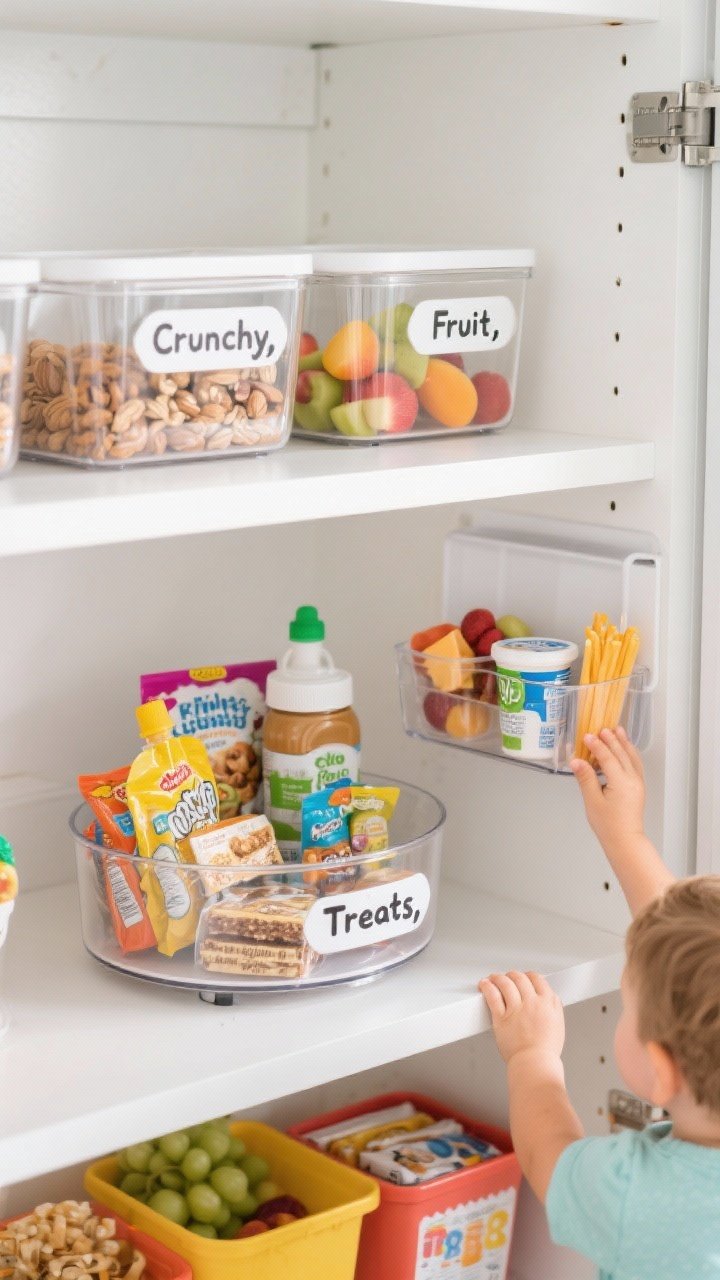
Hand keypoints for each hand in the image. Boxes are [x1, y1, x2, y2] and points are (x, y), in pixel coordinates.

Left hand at [479, 970, 564, 1063]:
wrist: (535, 1063)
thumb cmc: (546, 1051)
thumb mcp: (558, 1024)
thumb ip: (554, 1008)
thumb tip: (550, 999)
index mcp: (548, 1003)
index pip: (537, 979)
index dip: (529, 975)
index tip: (525, 977)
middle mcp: (532, 1002)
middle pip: (520, 978)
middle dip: (513, 975)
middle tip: (509, 977)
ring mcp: (516, 1008)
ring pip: (505, 983)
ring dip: (498, 978)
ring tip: (494, 978)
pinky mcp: (501, 1017)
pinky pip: (492, 996)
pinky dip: (487, 987)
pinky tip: (484, 985)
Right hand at [570, 726, 644, 856]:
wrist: (625, 840)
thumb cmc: (609, 825)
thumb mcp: (593, 801)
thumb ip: (586, 778)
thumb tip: (577, 761)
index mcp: (621, 782)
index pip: (608, 758)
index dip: (597, 746)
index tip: (587, 737)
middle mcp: (633, 780)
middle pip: (621, 754)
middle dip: (611, 740)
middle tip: (602, 729)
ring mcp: (638, 783)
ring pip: (631, 757)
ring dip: (624, 743)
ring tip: (618, 731)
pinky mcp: (638, 787)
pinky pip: (636, 764)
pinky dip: (630, 753)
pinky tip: (626, 749)